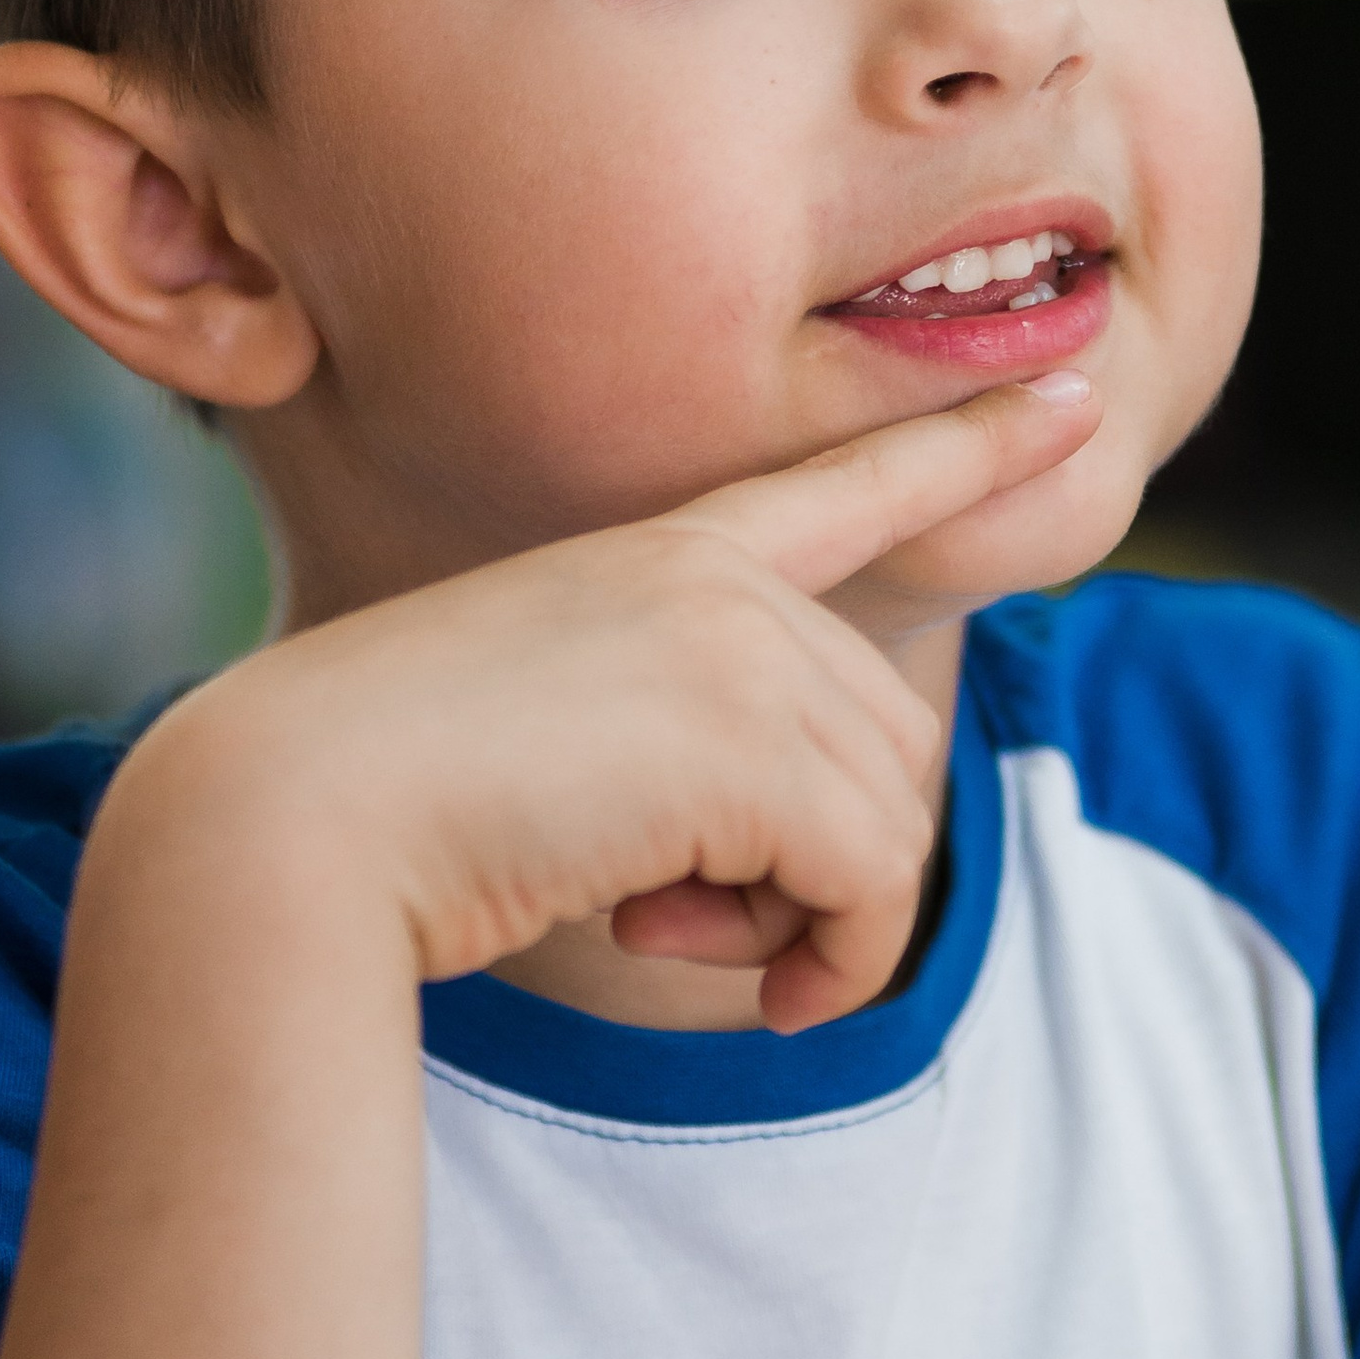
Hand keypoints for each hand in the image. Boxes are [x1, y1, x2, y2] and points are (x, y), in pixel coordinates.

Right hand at [138, 369, 1097, 1032]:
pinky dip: (818, 958)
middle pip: (889, 740)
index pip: (850, 486)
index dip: (971, 446)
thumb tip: (820, 889)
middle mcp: (718, 580)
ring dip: (804, 920)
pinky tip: (690, 957)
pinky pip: (872, 881)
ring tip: (667, 933)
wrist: (286, 821)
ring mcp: (737, 649)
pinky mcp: (750, 743)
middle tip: (688, 925)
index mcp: (661, 553)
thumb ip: (687, 754)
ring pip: (891, 818)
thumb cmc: (384, 805)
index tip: (1073, 401)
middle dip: (821, 865)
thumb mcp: (550, 740)